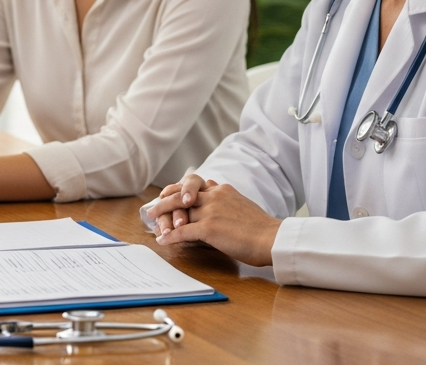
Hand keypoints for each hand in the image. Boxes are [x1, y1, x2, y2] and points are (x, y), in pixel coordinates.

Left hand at [144, 177, 281, 266]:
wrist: (272, 238)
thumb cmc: (261, 227)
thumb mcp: (241, 202)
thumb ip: (225, 196)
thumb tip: (212, 186)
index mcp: (222, 190)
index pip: (194, 186)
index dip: (178, 190)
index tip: (168, 193)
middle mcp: (214, 196)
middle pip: (181, 195)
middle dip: (164, 201)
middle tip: (153, 208)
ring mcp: (210, 211)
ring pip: (179, 211)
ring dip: (163, 218)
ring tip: (152, 222)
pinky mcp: (209, 228)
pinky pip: (182, 231)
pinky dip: (170, 236)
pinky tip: (163, 240)